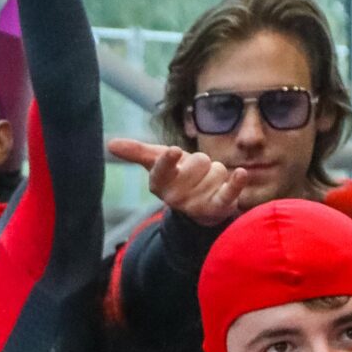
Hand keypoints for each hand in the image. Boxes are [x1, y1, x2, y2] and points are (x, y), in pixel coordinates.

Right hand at [108, 137, 252, 227]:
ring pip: (217, 170)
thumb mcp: (158, 164)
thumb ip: (137, 152)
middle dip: (202, 161)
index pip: (160, 170)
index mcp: (159, 183)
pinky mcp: (218, 207)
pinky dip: (236, 184)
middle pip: (198, 160)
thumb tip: (110, 143)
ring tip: (209, 184)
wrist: (200, 208)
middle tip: (196, 173)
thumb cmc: (178, 179)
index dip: (167, 161)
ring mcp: (197, 204)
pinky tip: (241, 174)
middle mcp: (175, 197)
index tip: (171, 151)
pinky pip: (229, 192)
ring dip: (217, 172)